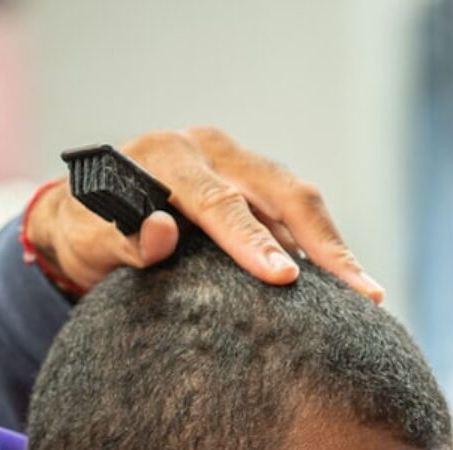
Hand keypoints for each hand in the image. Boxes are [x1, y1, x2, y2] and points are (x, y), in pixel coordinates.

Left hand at [24, 127, 381, 301]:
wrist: (86, 212)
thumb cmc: (85, 230)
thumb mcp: (86, 238)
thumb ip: (118, 238)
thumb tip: (161, 234)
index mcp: (168, 157)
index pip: (219, 200)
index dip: (252, 240)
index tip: (283, 277)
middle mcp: (211, 150)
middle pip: (281, 191)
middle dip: (324, 243)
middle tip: (360, 292)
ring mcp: (238, 164)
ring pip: (297, 201)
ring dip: (332, 248)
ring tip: (367, 296)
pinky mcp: (253, 186)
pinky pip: (294, 215)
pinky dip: (320, 249)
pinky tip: (346, 290)